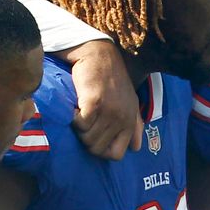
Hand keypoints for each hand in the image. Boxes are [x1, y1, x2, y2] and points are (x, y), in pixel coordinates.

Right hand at [66, 40, 140, 160]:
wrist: (99, 54)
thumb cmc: (112, 79)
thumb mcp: (130, 101)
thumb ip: (134, 125)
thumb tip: (136, 148)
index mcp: (130, 121)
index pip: (116, 154)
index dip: (102, 151)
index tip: (94, 138)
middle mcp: (122, 119)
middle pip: (97, 149)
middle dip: (86, 140)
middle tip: (82, 124)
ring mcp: (109, 111)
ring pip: (86, 138)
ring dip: (78, 129)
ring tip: (79, 114)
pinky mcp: (94, 103)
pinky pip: (79, 124)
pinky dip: (73, 119)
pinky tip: (74, 108)